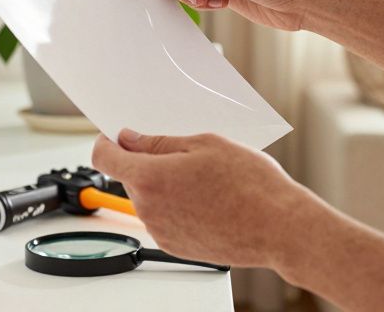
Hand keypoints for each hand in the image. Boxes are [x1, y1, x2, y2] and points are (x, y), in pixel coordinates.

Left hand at [90, 129, 317, 268]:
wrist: (280, 227)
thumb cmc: (251, 185)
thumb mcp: (205, 144)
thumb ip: (159, 142)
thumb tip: (130, 139)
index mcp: (151, 179)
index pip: (104, 158)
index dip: (107, 142)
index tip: (116, 136)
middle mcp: (149, 210)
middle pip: (129, 178)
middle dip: (146, 162)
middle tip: (182, 153)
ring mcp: (162, 232)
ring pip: (148, 199)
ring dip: (164, 185)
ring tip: (203, 179)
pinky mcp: (176, 246)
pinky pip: (163, 218)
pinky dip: (176, 206)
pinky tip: (206, 199)